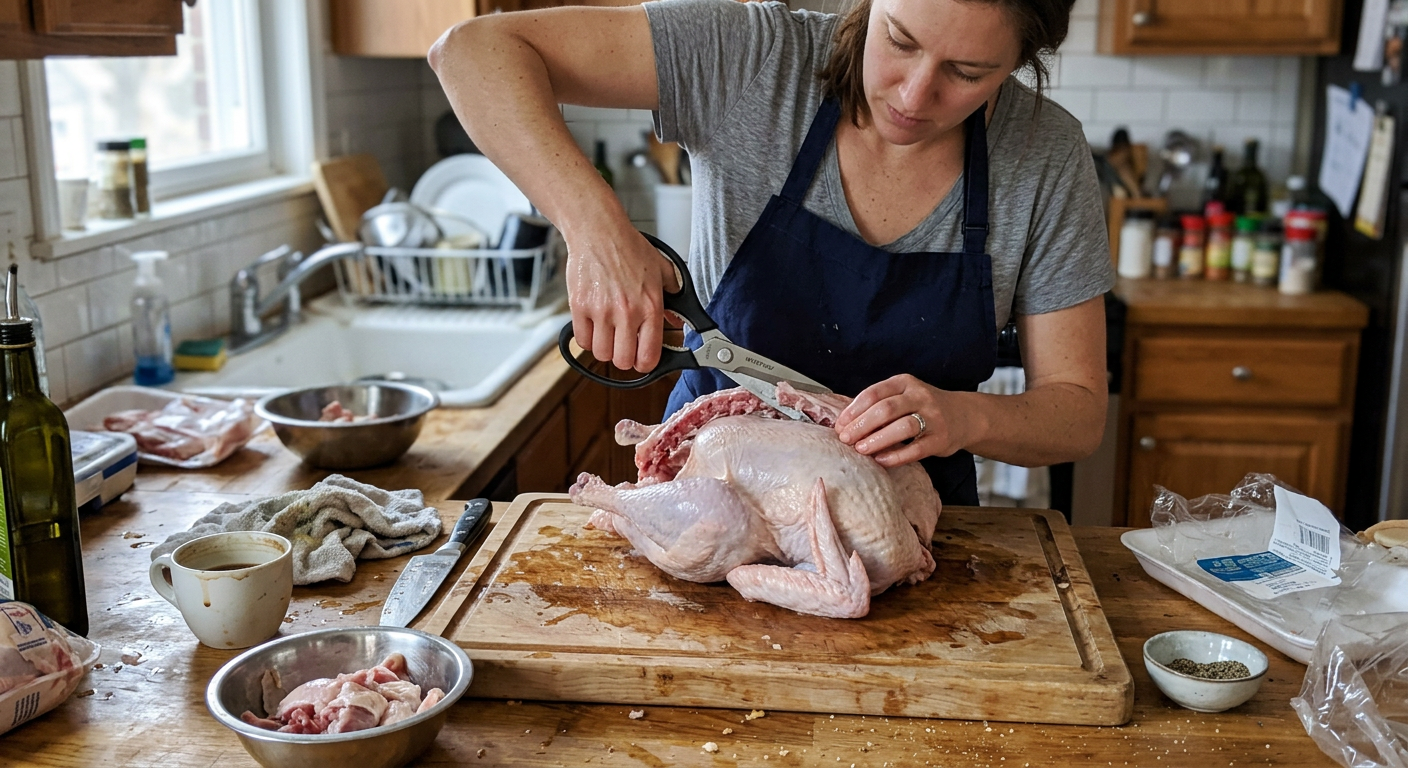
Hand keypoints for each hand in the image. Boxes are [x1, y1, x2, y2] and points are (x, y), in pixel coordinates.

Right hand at [565, 223, 679, 372]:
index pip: (648, 356)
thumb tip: (677, 320)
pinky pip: (582, 340)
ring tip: (609, 333)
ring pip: (601, 354)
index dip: (645, 363)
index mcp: (650, 306)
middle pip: (622, 361)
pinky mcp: (579, 307)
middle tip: (624, 347)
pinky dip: (587, 338)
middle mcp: (626, 312)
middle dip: (624, 358)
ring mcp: (601, 311)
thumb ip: (674, 297)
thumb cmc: (628, 247)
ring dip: (605, 348)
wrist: (598, 231)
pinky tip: (594, 326)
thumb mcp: (662, 270)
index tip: (642, 359)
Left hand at [833, 374, 974, 467]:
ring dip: (877, 439)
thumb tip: (844, 423)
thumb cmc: (922, 408)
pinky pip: (916, 449)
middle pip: (886, 409)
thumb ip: (879, 405)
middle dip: (861, 425)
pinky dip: (896, 455)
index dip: (853, 410)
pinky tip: (880, 460)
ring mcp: (933, 417)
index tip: (839, 425)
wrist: (964, 416)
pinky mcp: (940, 439)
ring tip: (860, 449)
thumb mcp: (903, 396)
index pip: (874, 393)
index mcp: (904, 383)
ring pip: (902, 427)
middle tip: (845, 439)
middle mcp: (920, 396)